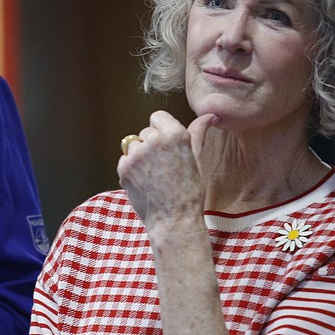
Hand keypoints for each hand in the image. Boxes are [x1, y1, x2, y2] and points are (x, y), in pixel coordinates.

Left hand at [116, 110, 216, 234]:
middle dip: (152, 144)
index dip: (162, 130)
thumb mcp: (196, 158)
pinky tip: (144, 181)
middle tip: (164, 166)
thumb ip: (198, 132)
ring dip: (140, 155)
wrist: (174, 219)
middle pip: (145, 131)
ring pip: (133, 144)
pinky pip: (124, 159)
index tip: (167, 146)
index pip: (157, 116)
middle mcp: (154, 140)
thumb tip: (210, 115)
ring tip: (154, 174)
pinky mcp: (124, 167)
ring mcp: (137, 154)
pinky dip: (131, 168)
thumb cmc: (189, 190)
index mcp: (175, 134)